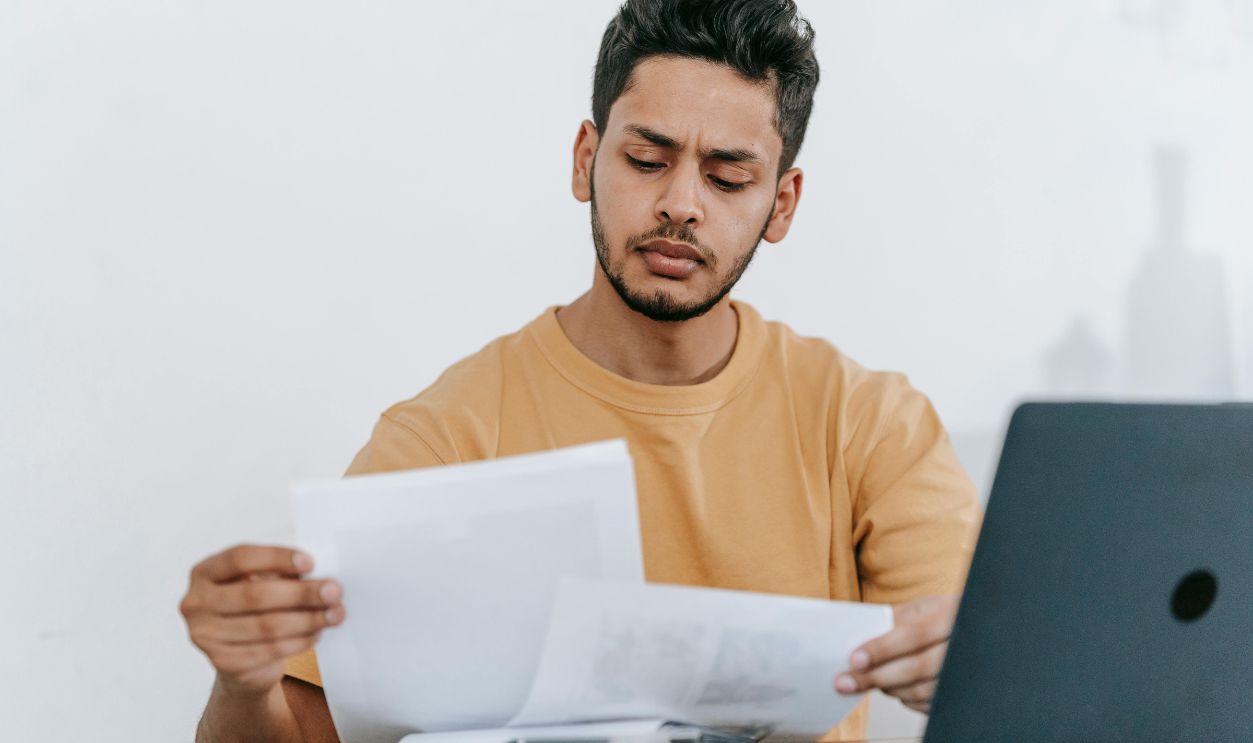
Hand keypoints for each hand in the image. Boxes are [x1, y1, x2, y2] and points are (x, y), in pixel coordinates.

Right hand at [180, 544, 344, 697]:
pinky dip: (299, 641)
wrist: (240, 659)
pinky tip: (317, 633)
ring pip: (266, 626)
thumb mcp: (260, 583)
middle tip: (334, 591)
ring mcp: (205, 635)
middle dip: (301, 593)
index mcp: (204, 572)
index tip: (311, 562)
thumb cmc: (254, 610)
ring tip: (334, 614)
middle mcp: (196, 603)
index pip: (240, 558)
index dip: (276, 558)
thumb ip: (280, 575)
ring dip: (307, 619)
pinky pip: (269, 650)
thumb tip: (320, 576)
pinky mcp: (222, 662)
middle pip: (255, 595)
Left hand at [834, 594, 957, 713]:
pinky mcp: (964, 694)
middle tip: (845, 682)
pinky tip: (893, 688)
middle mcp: (963, 645)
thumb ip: (894, 620)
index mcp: (950, 615)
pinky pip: (929, 704)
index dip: (882, 648)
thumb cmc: (942, 616)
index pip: (913, 635)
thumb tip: (858, 636)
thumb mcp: (922, 608)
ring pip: (922, 690)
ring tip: (867, 680)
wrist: (975, 630)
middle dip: (876, 676)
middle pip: (917, 667)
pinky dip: (905, 698)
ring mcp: (966, 672)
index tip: (854, 660)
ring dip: (889, 688)